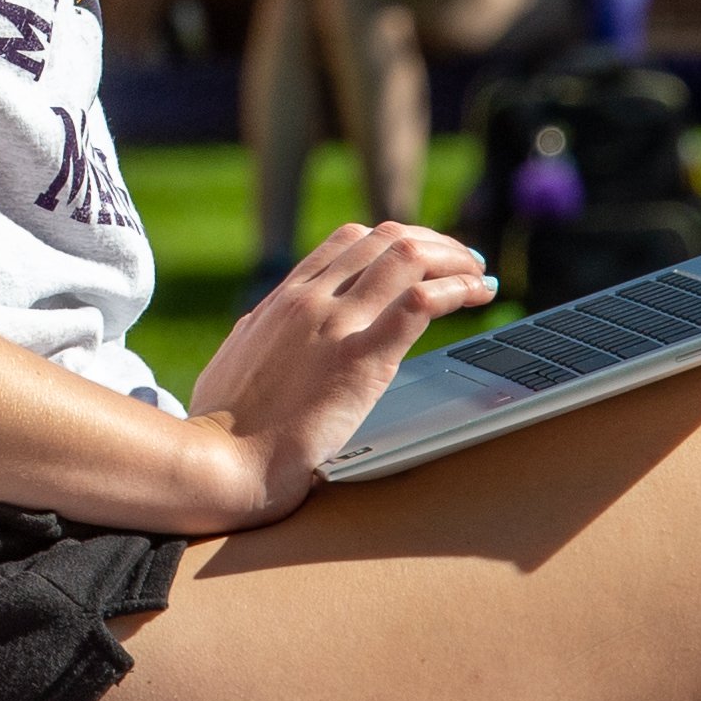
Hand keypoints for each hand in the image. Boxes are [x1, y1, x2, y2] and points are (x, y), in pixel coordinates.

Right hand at [181, 220, 497, 526]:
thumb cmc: (221, 425)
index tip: (424, 261)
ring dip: (456, 261)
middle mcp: (311, 300)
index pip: (350, 240)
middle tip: (465, 266)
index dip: (398, 241)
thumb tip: (263, 320)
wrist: (221, 462)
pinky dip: (458, 290)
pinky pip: (421, 303)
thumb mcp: (235, 357)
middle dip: (437, 245)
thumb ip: (257, 331)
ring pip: (410, 256)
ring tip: (480, 279)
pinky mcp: (361, 360)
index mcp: (284, 298)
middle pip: (387, 238)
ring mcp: (336, 325)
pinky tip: (477, 296)